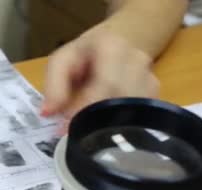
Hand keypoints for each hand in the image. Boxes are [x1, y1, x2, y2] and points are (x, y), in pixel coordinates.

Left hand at [41, 29, 159, 132]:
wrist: (119, 42)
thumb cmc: (86, 54)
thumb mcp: (62, 61)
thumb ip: (54, 86)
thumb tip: (47, 113)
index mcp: (114, 48)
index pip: (106, 83)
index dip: (86, 108)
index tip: (66, 129)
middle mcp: (138, 63)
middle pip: (120, 102)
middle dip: (95, 122)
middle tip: (75, 135)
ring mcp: (151, 81)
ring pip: (130, 115)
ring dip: (107, 127)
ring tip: (89, 131)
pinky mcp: (154, 99)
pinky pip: (137, 120)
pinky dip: (119, 128)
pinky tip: (105, 128)